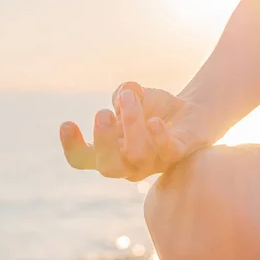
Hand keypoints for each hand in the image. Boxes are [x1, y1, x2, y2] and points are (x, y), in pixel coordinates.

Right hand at [60, 82, 213, 180]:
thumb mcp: (134, 96)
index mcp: (110, 151)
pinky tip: (155, 121)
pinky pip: (167, 152)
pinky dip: (159, 138)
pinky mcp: (178, 154)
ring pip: (137, 156)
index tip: (67, 123)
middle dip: (103, 142)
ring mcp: (154, 163)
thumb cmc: (155, 108)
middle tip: (102, 114)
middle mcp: (129, 163)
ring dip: (131, 124)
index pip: (83, 160)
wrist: (192, 112)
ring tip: (130, 98)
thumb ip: (124, 93)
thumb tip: (126, 92)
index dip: (72, 148)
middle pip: (108, 167)